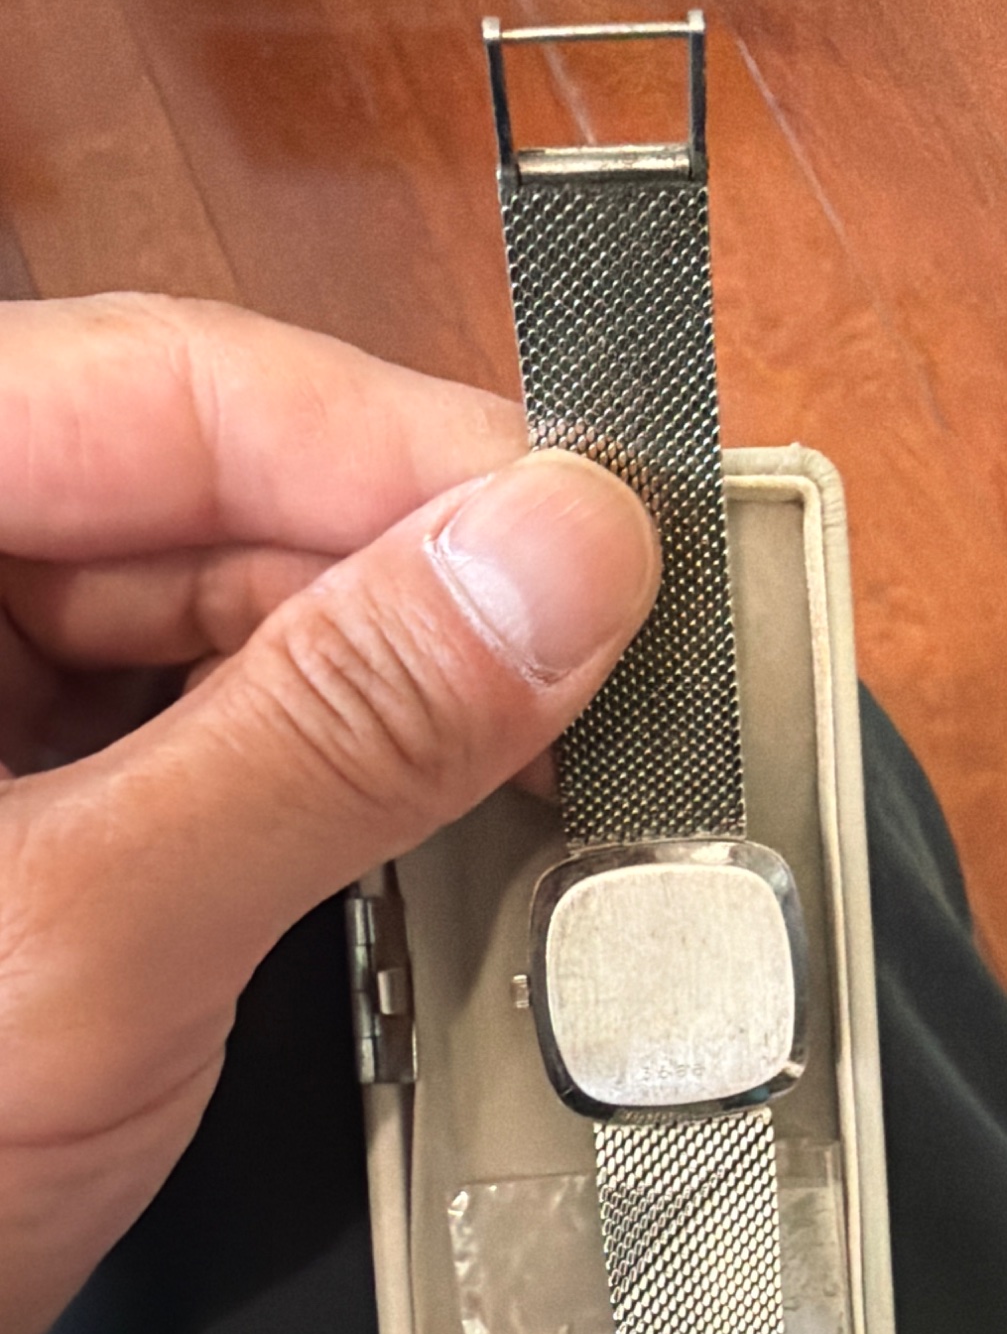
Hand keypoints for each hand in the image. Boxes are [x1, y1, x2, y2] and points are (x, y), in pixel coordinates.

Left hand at [0, 294, 657, 1333]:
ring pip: (228, 604)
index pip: (167, 392)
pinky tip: (443, 798)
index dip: (406, 448)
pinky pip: (215, 715)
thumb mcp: (101, 940)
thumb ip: (334, 730)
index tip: (607, 534)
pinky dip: (341, 756)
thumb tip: (573, 552)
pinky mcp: (28, 783)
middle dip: (424, 581)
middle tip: (620, 667)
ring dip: (401, 675)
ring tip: (561, 744)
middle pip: (208, 490)